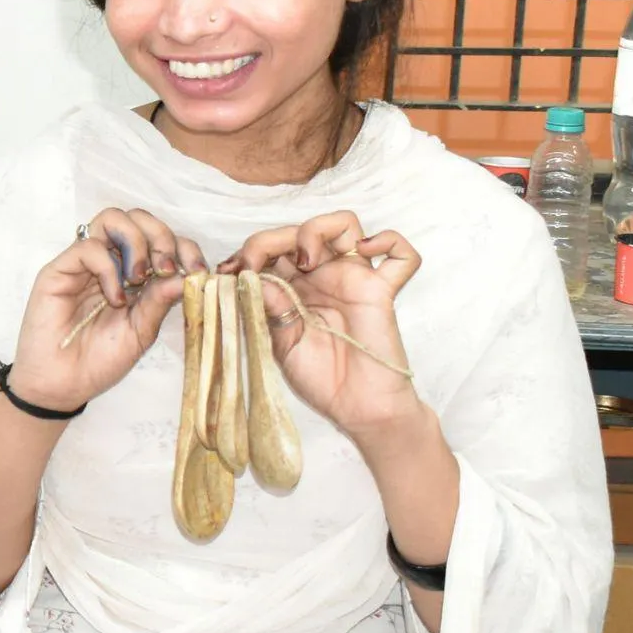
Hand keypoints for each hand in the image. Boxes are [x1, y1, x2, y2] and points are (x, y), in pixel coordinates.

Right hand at [9, 208, 206, 411]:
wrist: (63, 385)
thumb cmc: (100, 360)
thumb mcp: (142, 332)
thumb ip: (161, 301)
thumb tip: (190, 275)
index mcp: (137, 274)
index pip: (164, 239)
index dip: (185, 247)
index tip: (198, 271)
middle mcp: (113, 261)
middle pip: (139, 218)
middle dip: (161, 237)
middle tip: (165, 269)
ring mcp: (86, 262)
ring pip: (112, 218)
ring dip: (135, 243)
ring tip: (138, 278)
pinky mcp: (61, 268)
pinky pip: (89, 246)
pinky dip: (109, 267)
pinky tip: (114, 298)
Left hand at [219, 210, 421, 441]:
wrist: (357, 409)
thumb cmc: (320, 380)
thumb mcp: (281, 343)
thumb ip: (269, 308)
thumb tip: (253, 275)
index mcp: (295, 287)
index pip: (273, 249)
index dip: (250, 251)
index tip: (230, 270)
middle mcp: (324, 276)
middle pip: (302, 229)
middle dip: (271, 239)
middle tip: (254, 262)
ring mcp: (354, 279)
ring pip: (345, 223)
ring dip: (318, 229)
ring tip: (305, 260)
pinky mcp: (382, 291)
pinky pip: (401, 255)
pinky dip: (388, 241)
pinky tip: (364, 252)